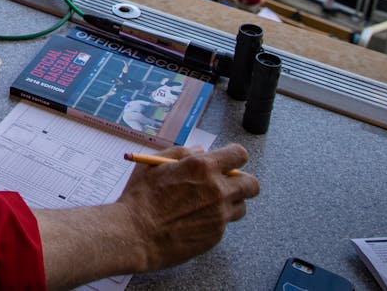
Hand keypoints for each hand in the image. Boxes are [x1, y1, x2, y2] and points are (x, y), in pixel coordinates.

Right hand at [117, 144, 258, 272]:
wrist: (134, 235)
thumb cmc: (140, 198)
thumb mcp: (154, 164)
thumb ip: (181, 153)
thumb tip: (200, 151)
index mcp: (202, 167)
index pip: (239, 154)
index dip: (234, 156)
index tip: (228, 161)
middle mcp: (217, 190)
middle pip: (252, 184)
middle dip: (243, 182)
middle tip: (227, 184)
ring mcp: (219, 215)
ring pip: (241, 206)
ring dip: (230, 203)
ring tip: (208, 205)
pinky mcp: (216, 236)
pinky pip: (225, 224)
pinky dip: (214, 221)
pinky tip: (194, 220)